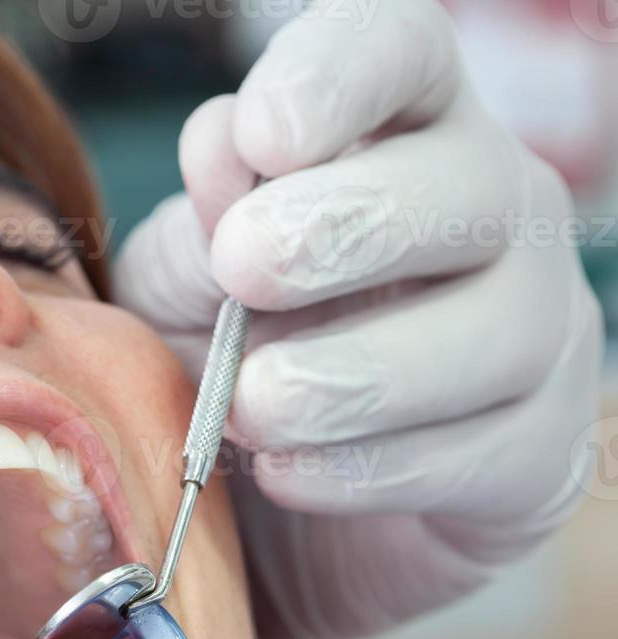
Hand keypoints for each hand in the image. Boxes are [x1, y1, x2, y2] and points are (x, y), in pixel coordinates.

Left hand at [116, 0, 604, 638]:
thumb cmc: (224, 357)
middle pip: (466, 184)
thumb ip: (194, 228)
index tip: (260, 134)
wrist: (267, 508)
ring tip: (252, 406)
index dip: (339, 76)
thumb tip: (221, 145)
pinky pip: (486, 454)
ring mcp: (535, 328)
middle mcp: (491, 209)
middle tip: (242, 270)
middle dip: (345, 226)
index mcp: (397, 135)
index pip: (401, 53)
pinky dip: (374, 467)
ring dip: (356, 372)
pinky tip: (288, 471)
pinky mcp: (538, 450)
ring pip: (494, 331)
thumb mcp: (177, 288)